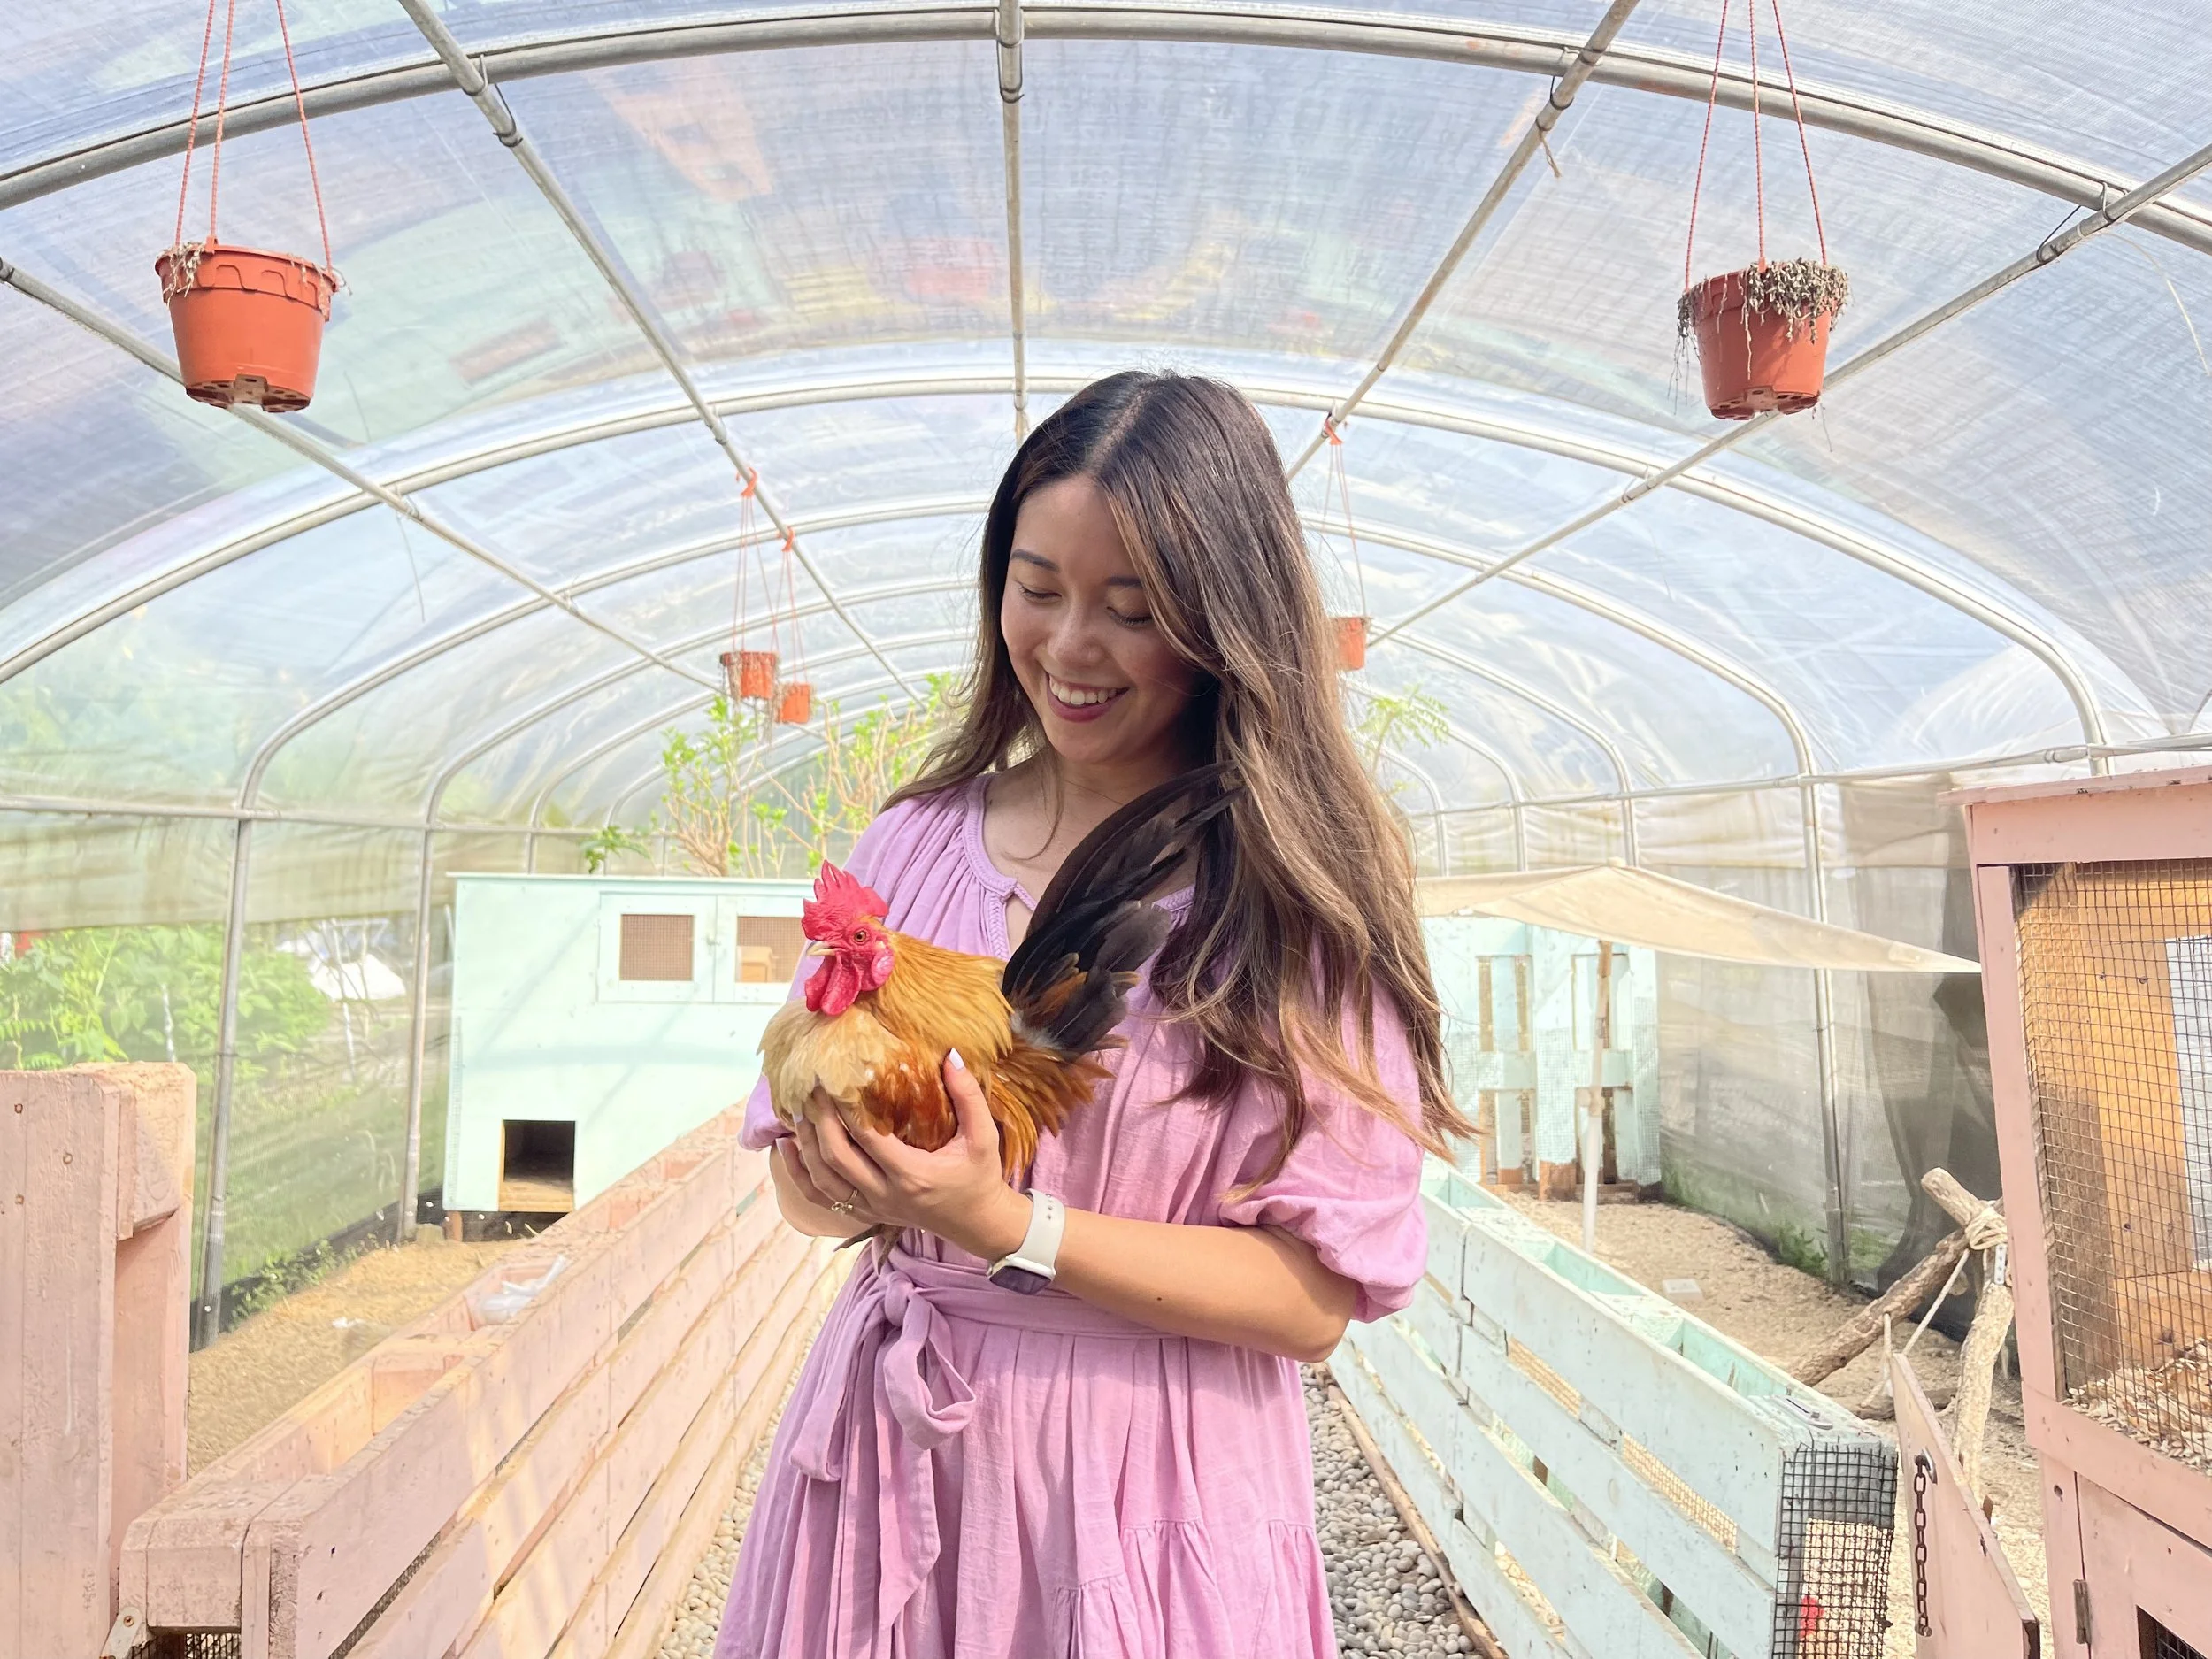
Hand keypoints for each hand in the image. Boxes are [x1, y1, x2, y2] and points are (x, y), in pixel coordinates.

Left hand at [809, 1051, 1031, 1261]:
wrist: (977, 1223)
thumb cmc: (980, 1177)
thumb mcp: (984, 1136)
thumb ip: (969, 1096)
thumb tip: (950, 1055)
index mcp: (913, 1175)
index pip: (867, 1138)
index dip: (845, 1109)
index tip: (832, 1078)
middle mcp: (886, 1194)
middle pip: (837, 1157)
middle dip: (819, 1121)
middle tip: (810, 1088)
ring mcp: (872, 1207)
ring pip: (823, 1180)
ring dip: (805, 1145)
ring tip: (798, 1112)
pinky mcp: (865, 1212)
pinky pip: (822, 1198)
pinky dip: (799, 1174)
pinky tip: (786, 1149)